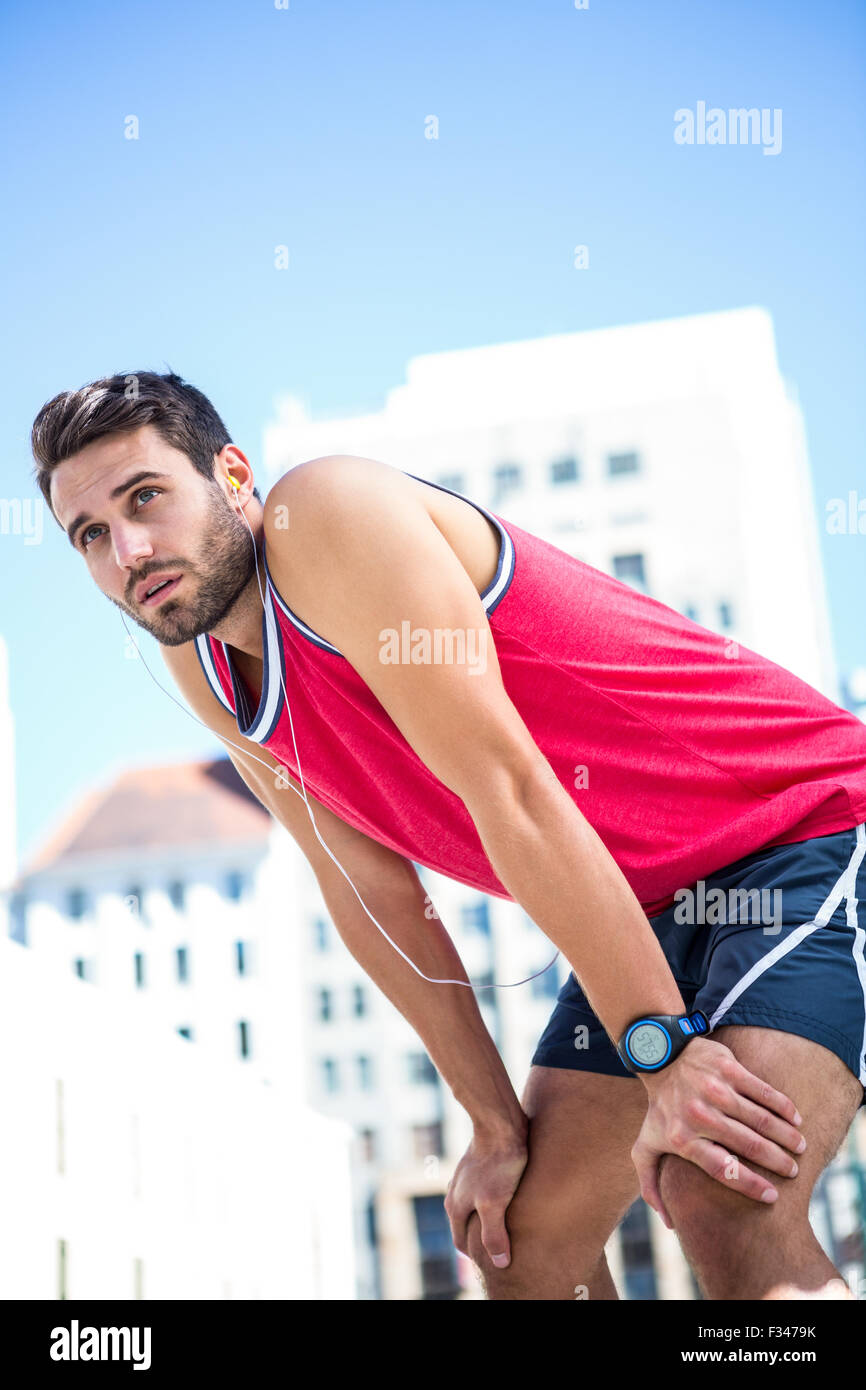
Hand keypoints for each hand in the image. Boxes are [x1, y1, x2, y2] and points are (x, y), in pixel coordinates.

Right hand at [444, 1122, 528, 1268]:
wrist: (499, 1124)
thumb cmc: (498, 1164)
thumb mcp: (495, 1204)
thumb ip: (494, 1235)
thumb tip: (500, 1263)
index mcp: (455, 1207)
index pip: (462, 1243)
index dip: (478, 1256)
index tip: (497, 1261)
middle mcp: (454, 1193)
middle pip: (467, 1226)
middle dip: (482, 1238)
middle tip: (505, 1246)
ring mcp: (465, 1178)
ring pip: (474, 1207)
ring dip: (487, 1218)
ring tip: (508, 1224)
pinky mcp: (478, 1166)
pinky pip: (482, 1191)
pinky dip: (492, 1200)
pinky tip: (508, 1198)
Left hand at [631, 1036, 804, 1226]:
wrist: (659, 1056)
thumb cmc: (658, 1109)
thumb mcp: (645, 1146)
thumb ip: (651, 1184)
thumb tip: (670, 1224)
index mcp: (682, 1138)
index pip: (723, 1169)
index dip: (750, 1185)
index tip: (772, 1196)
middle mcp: (700, 1115)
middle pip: (749, 1145)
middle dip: (777, 1162)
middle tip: (792, 1171)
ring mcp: (715, 1090)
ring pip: (761, 1119)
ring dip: (786, 1136)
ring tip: (799, 1148)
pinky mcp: (728, 1068)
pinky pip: (763, 1091)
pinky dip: (784, 1107)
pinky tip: (796, 1119)